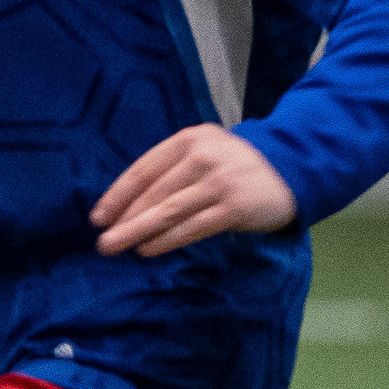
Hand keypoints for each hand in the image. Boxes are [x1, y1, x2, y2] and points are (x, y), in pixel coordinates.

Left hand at [91, 124, 296, 256]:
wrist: (290, 167)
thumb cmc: (234, 164)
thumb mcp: (204, 150)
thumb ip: (171, 168)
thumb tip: (128, 204)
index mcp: (188, 139)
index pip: (143, 169)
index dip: (118, 195)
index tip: (98, 217)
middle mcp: (202, 157)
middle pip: (153, 193)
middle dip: (124, 219)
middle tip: (103, 241)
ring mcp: (219, 182)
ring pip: (170, 211)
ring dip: (139, 231)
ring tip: (116, 247)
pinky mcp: (234, 207)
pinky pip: (192, 227)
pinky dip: (167, 240)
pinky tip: (148, 250)